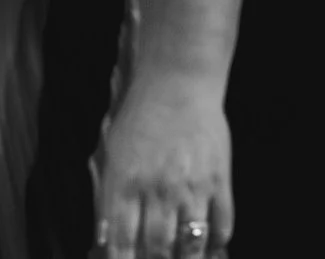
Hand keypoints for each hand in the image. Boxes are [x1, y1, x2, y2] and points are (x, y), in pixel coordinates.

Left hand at [91, 73, 232, 256]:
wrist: (175, 83)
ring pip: (191, 244)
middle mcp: (156, 190)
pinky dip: (216, 244)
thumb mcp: (109, 152)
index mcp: (124, 182)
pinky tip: (210, 248)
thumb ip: (106, 196)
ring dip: (187, 258)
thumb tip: (102, 238)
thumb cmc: (137, 117)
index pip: (121, 240)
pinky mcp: (219, 182)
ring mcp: (191, 188)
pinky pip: (222, 226)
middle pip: (157, 248)